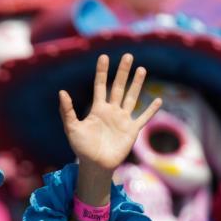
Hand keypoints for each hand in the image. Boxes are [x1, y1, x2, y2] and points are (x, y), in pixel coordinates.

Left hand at [58, 54, 160, 177]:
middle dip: (123, 72)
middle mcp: (111, 111)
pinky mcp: (132, 130)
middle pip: (118, 87)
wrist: (95, 165)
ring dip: (137, 84)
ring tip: (142, 69)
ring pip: (131, 97)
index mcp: (97, 109)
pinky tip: (159, 100)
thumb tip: (62, 92)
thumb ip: (67, 111)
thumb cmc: (81, 148)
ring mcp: (123, 120)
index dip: (102, 72)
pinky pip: (143, 118)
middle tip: (128, 55)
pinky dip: (151, 110)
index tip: (103, 57)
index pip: (100, 86)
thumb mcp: (72, 128)